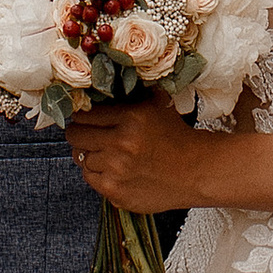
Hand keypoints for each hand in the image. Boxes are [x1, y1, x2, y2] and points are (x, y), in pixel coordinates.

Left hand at [66, 96, 201, 213]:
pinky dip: (96, 172)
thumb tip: (105, 81)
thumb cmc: (177, 137)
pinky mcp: (116, 191)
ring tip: (105, 152)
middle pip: (76, 136)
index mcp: (131, 118)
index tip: (84, 117)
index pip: (85, 114)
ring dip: (89, 154)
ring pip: (81, 158)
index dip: (82, 115)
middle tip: (86, 133)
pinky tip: (111, 168)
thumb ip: (133, 92)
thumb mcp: (158, 105)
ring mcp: (117, 170)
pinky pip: (89, 178)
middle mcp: (121, 144)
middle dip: (78, 133)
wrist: (197, 171)